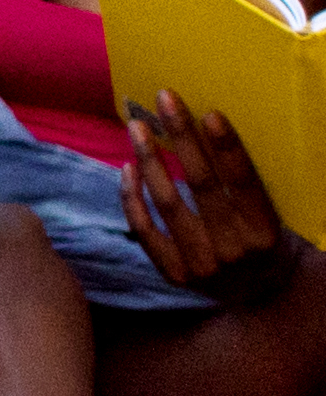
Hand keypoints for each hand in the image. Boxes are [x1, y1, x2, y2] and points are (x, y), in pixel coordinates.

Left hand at [123, 92, 291, 293]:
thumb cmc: (264, 240)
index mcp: (265, 232)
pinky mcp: (174, 274)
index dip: (228, 149)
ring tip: (138, 127)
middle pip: (202, 185)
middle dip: (183, 138)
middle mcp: (234, 250)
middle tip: (165, 100)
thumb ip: (245, 186)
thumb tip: (210, 129)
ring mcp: (202, 265)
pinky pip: (145, 231)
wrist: (263, 295)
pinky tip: (127, 167)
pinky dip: (132, 198)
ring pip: (168, 205)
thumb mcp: (268, 215)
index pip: (245, 183)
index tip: (210, 114)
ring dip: (150, 160)